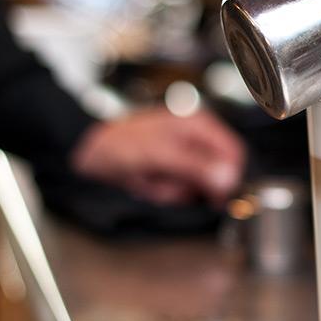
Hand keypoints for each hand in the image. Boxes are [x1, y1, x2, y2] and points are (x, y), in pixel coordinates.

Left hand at [72, 108, 245, 205]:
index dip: (229, 177)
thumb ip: (196, 165)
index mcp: (199, 125)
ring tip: (149, 180)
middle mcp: (195, 140)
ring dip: (171, 191)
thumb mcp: (160, 154)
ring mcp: (182, 157)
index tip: (217, 195)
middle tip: (166, 181)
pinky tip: (146, 182)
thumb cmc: (119, 143)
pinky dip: (161, 192)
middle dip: (188, 185)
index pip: (233, 154)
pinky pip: (178, 191)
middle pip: (214, 175)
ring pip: (194, 188)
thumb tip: (228, 178)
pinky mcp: (170, 171)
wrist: (88, 152)